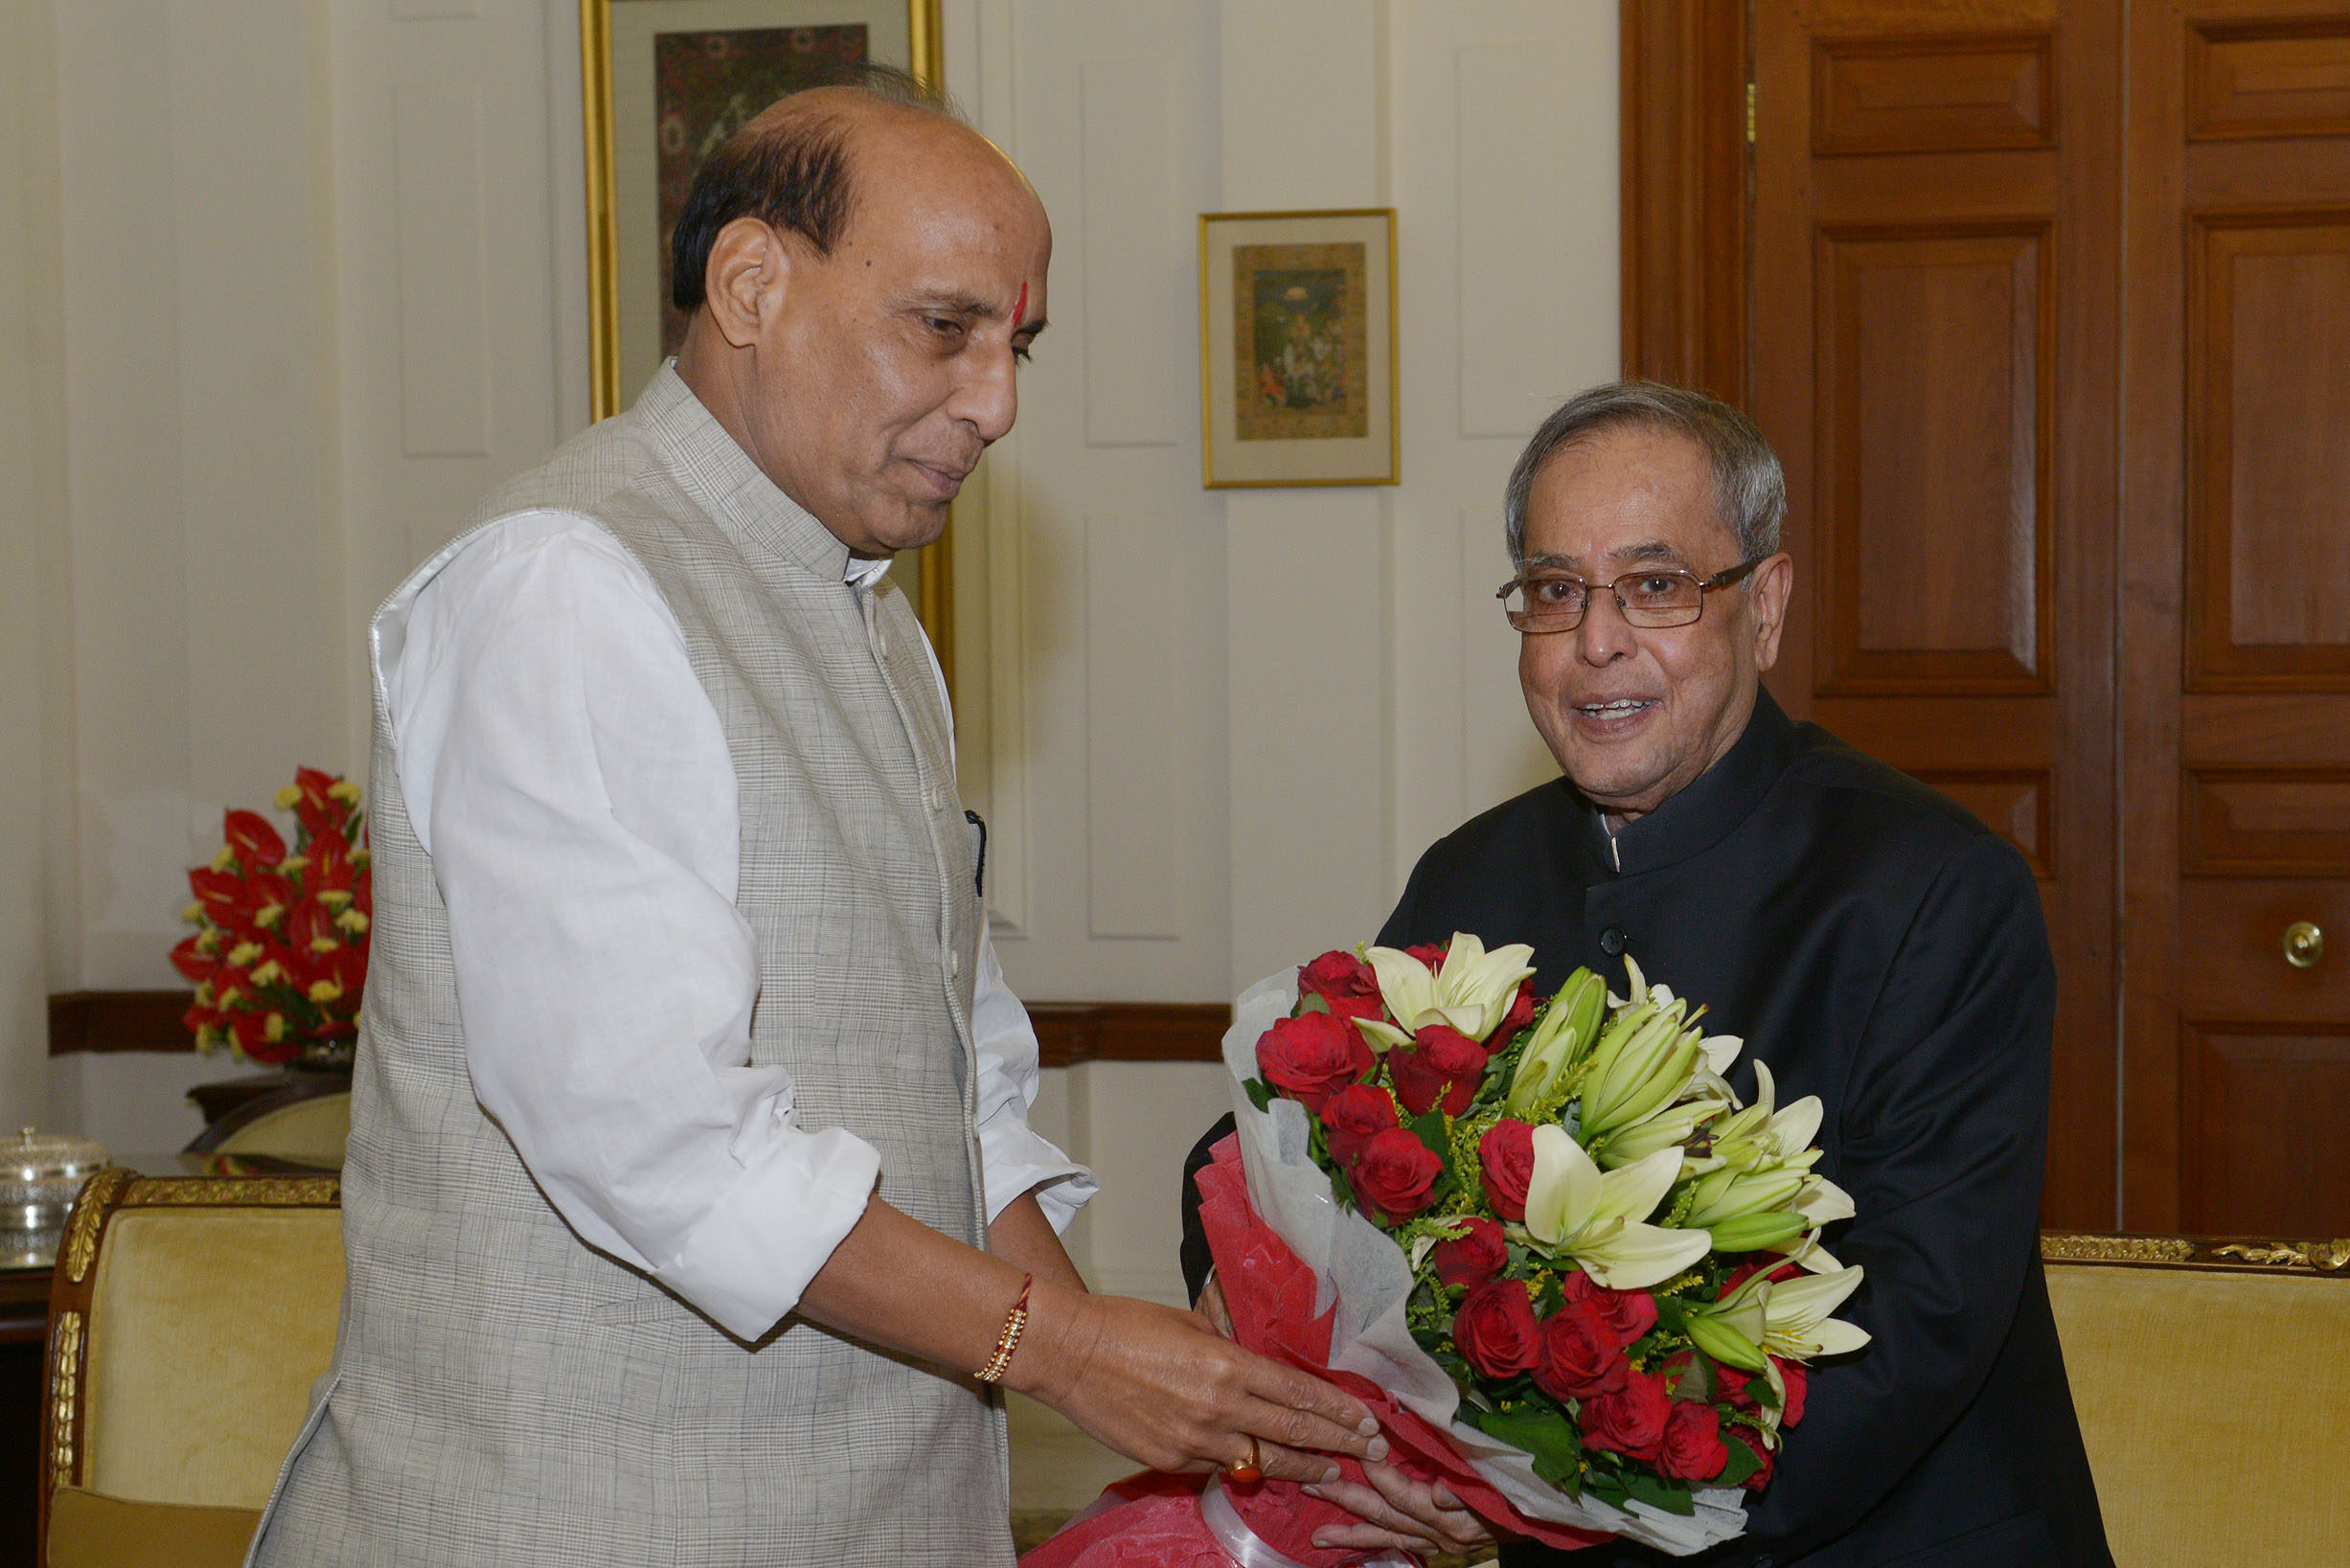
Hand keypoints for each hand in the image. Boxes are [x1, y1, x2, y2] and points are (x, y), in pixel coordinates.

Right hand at [1010, 1285, 1386, 1483]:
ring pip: (1263, 1460)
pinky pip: (1220, 1467)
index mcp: (1227, 1363)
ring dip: (1303, 1466)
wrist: (1069, 1354)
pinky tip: (1267, 1469)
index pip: (1297, 1392)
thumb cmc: (1127, 1325)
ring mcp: (1195, 1440)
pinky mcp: (1172, 1462)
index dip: (1336, 1409)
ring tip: (1332, 1472)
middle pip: (1293, 1430)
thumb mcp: (1191, 1324)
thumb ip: (1231, 1350)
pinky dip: (1246, 1467)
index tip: (1364, 1419)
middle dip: (1337, 1442)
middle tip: (1370, 1449)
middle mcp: (1219, 1406)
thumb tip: (1257, 1368)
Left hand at [1305, 1461, 1503, 1558]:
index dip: (1376, 1471)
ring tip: (1317, 1535)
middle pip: (1385, 1515)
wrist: (1535, 1517)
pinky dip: (1372, 1544)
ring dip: (1350, 1532)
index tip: (1352, 1449)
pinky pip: (1397, 1546)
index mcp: (1452, 1514)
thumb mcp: (1494, 1480)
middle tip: (1312, 1485)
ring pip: (1386, 1536)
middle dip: (1347, 1501)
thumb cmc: (1514, 1487)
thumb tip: (1438, 1494)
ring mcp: (1436, 1543)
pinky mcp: (1436, 1548)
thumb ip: (1465, 1489)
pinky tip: (1347, 1545)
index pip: (1403, 1493)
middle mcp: (1440, 1533)